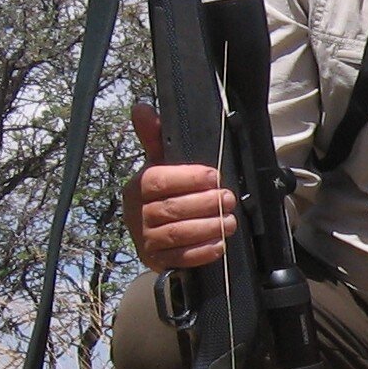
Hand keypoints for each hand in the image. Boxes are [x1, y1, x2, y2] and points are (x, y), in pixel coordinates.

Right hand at [122, 101, 237, 271]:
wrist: (151, 235)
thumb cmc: (161, 194)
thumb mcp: (158, 165)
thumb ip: (154, 138)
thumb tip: (141, 107)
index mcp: (137, 187)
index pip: (158, 180)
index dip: (187, 177)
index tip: (214, 176)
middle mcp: (137, 214)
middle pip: (172, 209)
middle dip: (205, 204)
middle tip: (229, 198)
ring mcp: (145, 240)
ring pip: (178, 234)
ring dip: (208, 227)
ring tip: (230, 221)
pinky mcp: (156, 261)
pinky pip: (180, 258)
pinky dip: (202, 251)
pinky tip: (219, 244)